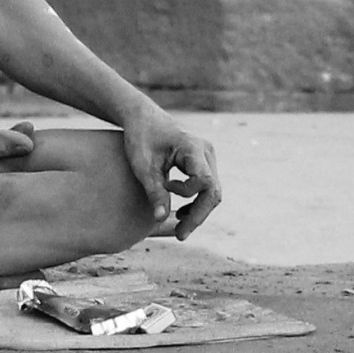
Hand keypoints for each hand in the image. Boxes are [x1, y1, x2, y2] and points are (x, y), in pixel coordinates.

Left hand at [123, 109, 220, 240]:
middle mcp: (206, 152)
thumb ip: (153, 191)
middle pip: (213, 191)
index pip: (205, 183)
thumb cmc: (140, 137)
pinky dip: (195, 201)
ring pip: (211, 192)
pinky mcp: (202, 162)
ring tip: (180, 228)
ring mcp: (207, 157)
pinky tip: (180, 213)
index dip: (188, 195)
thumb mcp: (143, 165)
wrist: (142, 117)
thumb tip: (160, 220)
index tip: (165, 188)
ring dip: (198, 210)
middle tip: (180, 235)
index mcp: (194, 148)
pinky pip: (206, 187)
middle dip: (198, 215)